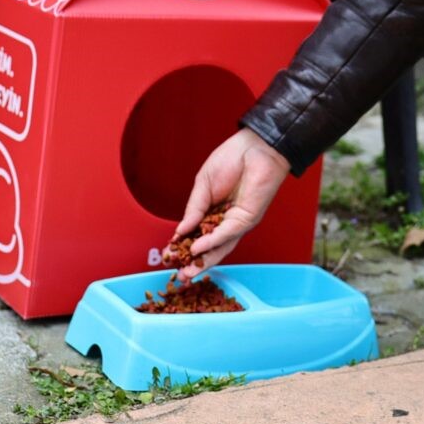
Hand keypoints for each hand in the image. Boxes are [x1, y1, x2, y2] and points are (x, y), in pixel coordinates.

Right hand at [172, 128, 290, 281]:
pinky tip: (198, 248)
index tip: (168, 256)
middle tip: (179, 276)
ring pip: (219, 247)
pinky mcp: (247, 219)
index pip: (195, 235)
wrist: (256, 147)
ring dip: (203, 260)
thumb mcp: (203, 185)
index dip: (182, 246)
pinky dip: (212, 241)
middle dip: (193, 263)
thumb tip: (181, 230)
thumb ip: (193, 208)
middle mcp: (225, 221)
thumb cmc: (232, 159)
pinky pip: (227, 233)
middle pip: (209, 248)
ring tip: (187, 271)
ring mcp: (237, 222)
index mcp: (213, 211)